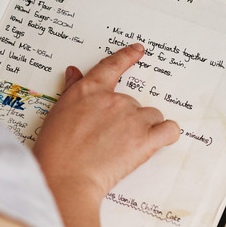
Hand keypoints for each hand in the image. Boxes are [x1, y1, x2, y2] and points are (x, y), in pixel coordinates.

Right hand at [33, 43, 179, 203]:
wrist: (65, 176)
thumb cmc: (56, 151)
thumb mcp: (59, 112)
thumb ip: (73, 90)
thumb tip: (74, 72)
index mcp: (90, 90)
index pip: (113, 66)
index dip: (127, 56)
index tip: (138, 50)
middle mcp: (114, 100)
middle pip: (134, 102)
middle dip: (127, 120)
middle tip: (110, 140)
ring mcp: (132, 118)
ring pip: (152, 116)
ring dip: (145, 128)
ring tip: (125, 148)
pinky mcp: (145, 140)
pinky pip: (169, 130)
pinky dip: (166, 135)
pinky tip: (157, 142)